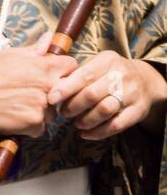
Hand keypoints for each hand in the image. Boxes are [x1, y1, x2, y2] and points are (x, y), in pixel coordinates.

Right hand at [0, 34, 76, 136]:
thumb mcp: (9, 55)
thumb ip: (34, 49)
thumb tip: (49, 38)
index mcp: (45, 66)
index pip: (71, 66)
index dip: (62, 71)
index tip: (51, 76)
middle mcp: (48, 86)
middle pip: (63, 93)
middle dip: (51, 94)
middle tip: (31, 95)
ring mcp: (42, 107)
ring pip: (52, 112)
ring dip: (40, 112)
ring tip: (19, 107)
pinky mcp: (34, 124)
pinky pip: (40, 128)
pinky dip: (30, 126)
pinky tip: (15, 118)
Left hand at [47, 51, 166, 139]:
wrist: (144, 81)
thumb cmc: (108, 74)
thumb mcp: (96, 65)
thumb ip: (75, 74)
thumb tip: (51, 89)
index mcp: (108, 60)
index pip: (84, 75)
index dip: (66, 89)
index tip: (51, 99)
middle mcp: (122, 75)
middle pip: (92, 94)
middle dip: (73, 107)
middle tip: (63, 113)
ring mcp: (132, 93)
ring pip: (104, 110)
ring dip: (85, 120)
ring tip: (76, 123)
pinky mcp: (138, 111)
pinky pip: (116, 125)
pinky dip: (97, 132)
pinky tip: (85, 133)